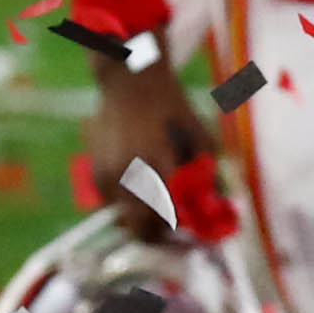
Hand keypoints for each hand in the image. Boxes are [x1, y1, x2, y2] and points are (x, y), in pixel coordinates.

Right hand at [83, 54, 212, 220]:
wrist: (129, 80)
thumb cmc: (170, 104)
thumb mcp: (199, 134)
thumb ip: (208, 170)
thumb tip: (218, 201)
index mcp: (155, 165)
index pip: (164, 218)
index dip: (176, 230)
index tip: (186, 226)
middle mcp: (127, 174)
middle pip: (138, 229)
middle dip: (157, 232)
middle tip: (172, 223)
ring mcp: (106, 175)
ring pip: (123, 219)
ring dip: (140, 217)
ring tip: (156, 201)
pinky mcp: (95, 171)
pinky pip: (110, 204)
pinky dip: (125, 203)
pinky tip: (139, 186)